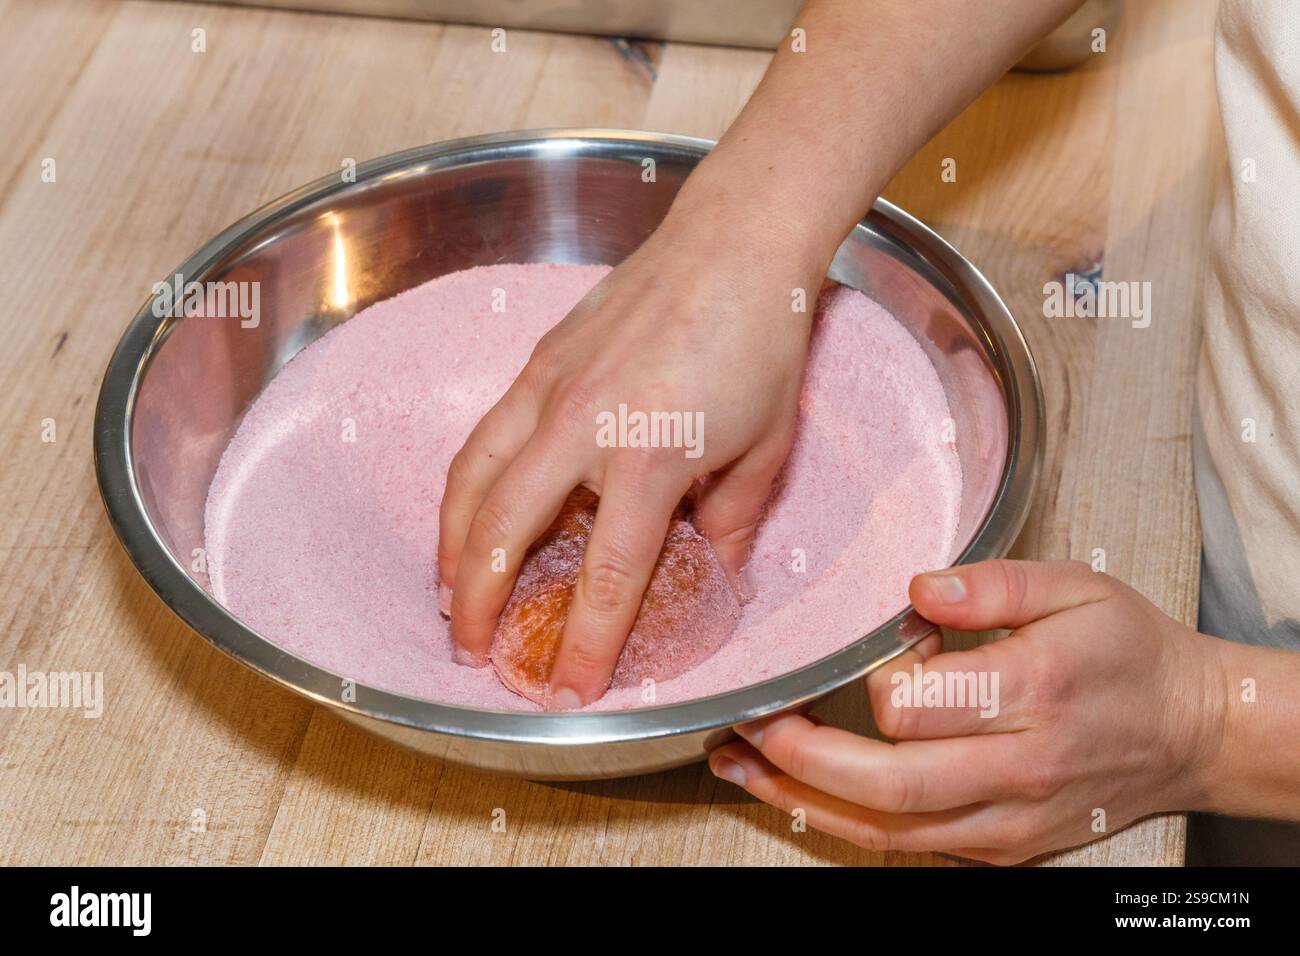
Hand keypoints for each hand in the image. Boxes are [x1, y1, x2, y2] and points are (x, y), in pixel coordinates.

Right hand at [438, 201, 824, 707]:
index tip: (568, 689)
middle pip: (504, 530)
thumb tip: (712, 574)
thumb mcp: (766, 448)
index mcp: (650, 456)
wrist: (734, 243)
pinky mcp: (537, 362)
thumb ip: (731, 524)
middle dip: (479, 602)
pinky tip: (471, 514)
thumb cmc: (761, 342)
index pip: (607, 574)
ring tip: (450, 594)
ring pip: (472, 479)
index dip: (584, 641)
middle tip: (473, 652)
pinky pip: (483, 437)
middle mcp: (584, 424)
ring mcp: (550, 388)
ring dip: (452, 546)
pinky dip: (466, 487)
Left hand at [708, 559, 1228, 863]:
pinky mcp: (1004, 847)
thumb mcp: (1076, 587)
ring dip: (803, 799)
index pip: (921, 704)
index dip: (880, 676)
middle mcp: (1020, 768)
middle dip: (801, 755)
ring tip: (741, 763)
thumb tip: (917, 588)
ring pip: (889, 830)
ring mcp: (1010, 819)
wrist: (1190, 732)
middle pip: (890, 784)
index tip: (882, 645)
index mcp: (1036, 692)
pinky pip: (911, 847)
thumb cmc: (1127, 652)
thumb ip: (995, 583)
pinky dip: (845, 824)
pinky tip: (798, 793)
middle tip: (748, 720)